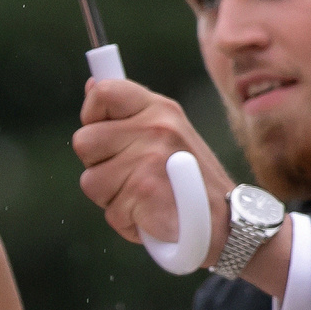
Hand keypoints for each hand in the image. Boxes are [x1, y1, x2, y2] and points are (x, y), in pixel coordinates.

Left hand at [72, 76, 233, 261]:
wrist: (227, 223)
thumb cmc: (191, 182)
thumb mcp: (168, 133)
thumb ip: (129, 114)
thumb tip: (91, 86)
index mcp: (159, 109)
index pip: (103, 91)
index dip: (92, 115)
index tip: (105, 134)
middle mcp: (155, 128)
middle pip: (83, 141)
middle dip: (99, 166)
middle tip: (131, 177)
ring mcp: (148, 159)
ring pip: (90, 181)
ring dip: (112, 198)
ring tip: (144, 198)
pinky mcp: (143, 191)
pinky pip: (109, 211)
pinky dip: (126, 221)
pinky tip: (151, 217)